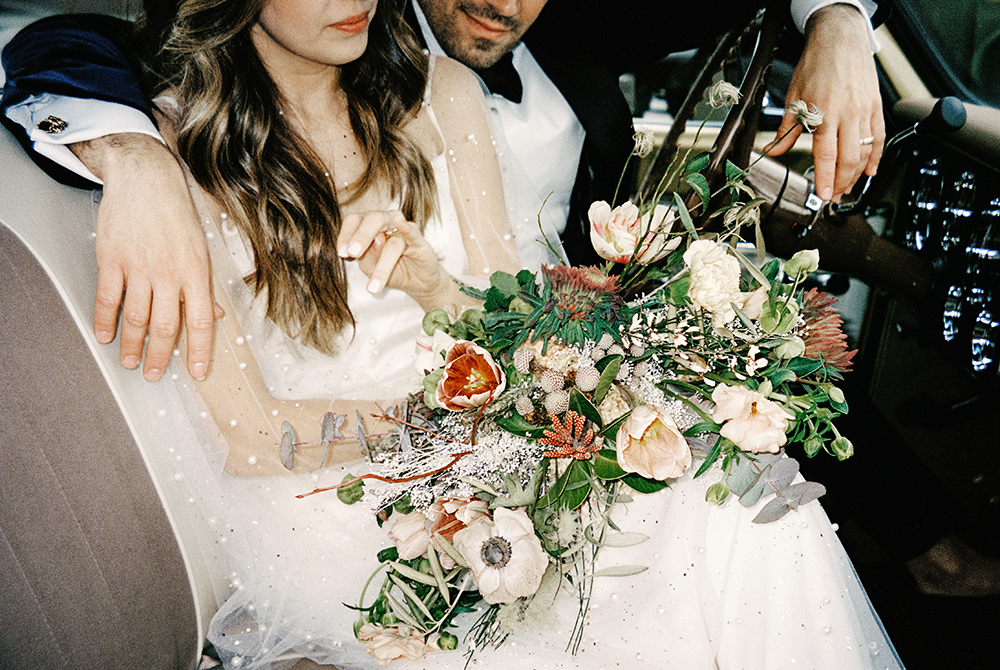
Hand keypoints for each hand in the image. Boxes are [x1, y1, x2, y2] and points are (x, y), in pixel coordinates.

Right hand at [72, 134, 217, 380]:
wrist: (146, 178)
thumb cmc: (177, 213)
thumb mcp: (201, 248)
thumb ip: (204, 285)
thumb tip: (217, 316)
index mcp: (196, 272)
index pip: (201, 321)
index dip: (199, 350)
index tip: (196, 372)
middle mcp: (169, 273)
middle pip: (165, 325)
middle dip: (159, 355)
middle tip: (153, 374)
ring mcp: (139, 267)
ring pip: (135, 317)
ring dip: (132, 344)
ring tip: (130, 362)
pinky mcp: (112, 259)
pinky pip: (108, 298)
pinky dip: (105, 320)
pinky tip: (104, 335)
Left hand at [337, 210, 457, 310]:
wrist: (417, 283)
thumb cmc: (391, 271)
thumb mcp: (371, 267)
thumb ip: (367, 256)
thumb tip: (373, 242)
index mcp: (369, 226)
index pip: (354, 221)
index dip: (346, 234)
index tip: (342, 253)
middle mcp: (386, 222)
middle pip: (372, 219)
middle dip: (361, 236)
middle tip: (354, 254)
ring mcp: (403, 230)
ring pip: (391, 239)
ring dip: (382, 263)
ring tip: (374, 284)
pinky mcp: (419, 241)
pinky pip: (412, 232)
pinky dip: (405, 227)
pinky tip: (399, 223)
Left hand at [766, 4, 883, 201]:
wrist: (840, 38)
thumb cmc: (816, 65)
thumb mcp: (794, 97)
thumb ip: (786, 130)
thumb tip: (773, 151)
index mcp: (823, 113)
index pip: (825, 155)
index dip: (825, 178)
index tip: (824, 195)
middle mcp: (846, 113)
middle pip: (847, 158)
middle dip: (842, 182)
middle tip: (835, 196)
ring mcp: (864, 110)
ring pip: (864, 150)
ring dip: (856, 174)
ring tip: (848, 187)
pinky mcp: (876, 106)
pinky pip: (878, 136)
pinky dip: (875, 156)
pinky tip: (870, 170)